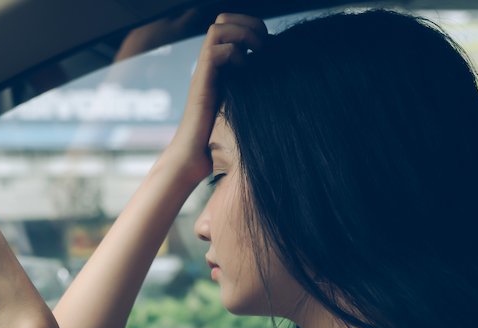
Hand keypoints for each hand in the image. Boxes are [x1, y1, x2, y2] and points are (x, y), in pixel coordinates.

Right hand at [165, 13, 266, 184]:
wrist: (194, 158)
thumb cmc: (220, 141)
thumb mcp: (245, 107)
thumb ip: (255, 90)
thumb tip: (283, 83)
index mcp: (221, 66)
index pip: (232, 25)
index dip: (253, 26)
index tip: (270, 45)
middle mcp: (210, 64)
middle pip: (222, 19)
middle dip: (248, 23)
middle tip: (263, 44)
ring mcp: (204, 72)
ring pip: (217, 28)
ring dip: (242, 34)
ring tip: (257, 52)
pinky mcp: (201, 84)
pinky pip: (214, 52)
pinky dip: (234, 54)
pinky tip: (244, 71)